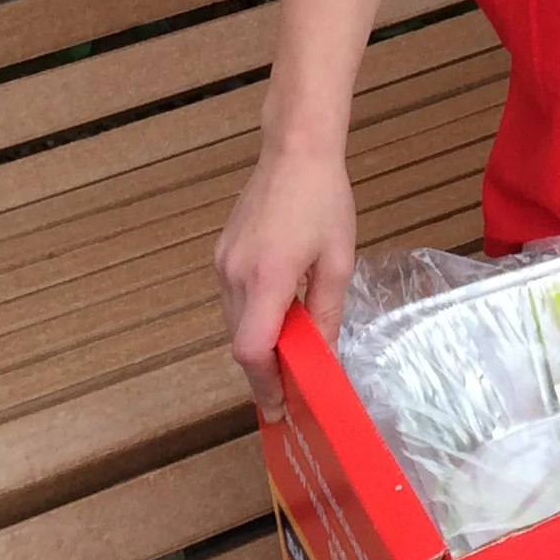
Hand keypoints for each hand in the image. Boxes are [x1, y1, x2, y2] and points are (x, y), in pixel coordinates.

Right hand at [214, 144, 357, 419]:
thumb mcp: (338, 260)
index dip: (265, 385)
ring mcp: (222, 264)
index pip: (252, 351)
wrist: (295, 150)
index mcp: (267, 278)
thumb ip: (327, 313)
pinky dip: (251, 316)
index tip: (280, 409)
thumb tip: (323, 357)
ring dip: (259, 342)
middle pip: (241, 342)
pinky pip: (232, 300)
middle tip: (292, 389)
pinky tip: (278, 312)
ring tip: (291, 351)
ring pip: (233, 323)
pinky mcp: (221, 254)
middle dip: (265, 370)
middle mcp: (235, 275)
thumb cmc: (325, 200)